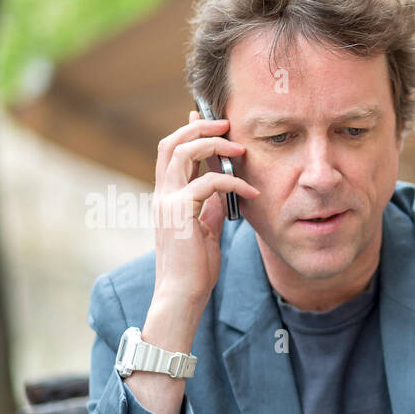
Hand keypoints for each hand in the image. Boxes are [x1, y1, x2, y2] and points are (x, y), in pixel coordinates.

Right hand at [150, 109, 259, 309]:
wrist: (182, 294)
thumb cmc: (194, 268)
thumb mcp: (205, 230)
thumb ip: (210, 207)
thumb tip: (225, 191)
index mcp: (166, 197)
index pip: (170, 152)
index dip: (188, 131)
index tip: (208, 118)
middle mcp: (162, 195)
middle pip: (171, 143)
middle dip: (199, 127)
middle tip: (227, 124)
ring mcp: (168, 202)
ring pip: (183, 153)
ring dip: (214, 145)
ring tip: (241, 149)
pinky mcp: (180, 213)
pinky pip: (208, 183)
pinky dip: (233, 182)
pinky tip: (252, 192)